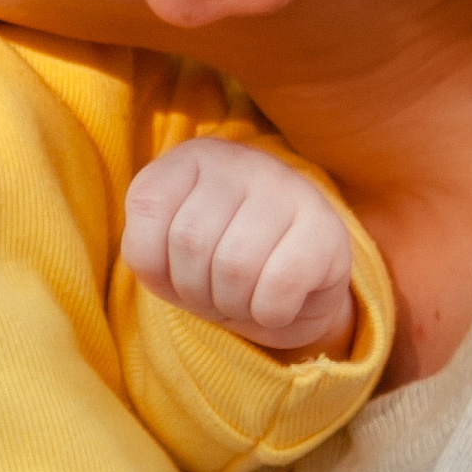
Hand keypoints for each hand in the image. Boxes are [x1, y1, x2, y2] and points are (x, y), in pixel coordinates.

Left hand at [122, 138, 355, 356]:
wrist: (295, 287)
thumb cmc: (217, 266)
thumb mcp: (167, 256)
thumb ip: (146, 250)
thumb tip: (155, 262)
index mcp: (190, 158)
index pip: (147, 208)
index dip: (155, 263)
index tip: (176, 274)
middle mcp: (239, 161)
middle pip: (190, 242)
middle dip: (195, 291)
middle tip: (216, 295)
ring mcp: (287, 186)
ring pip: (235, 266)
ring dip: (233, 305)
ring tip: (244, 300)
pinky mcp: (325, 226)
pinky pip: (280, 284)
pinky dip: (269, 313)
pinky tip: (276, 304)